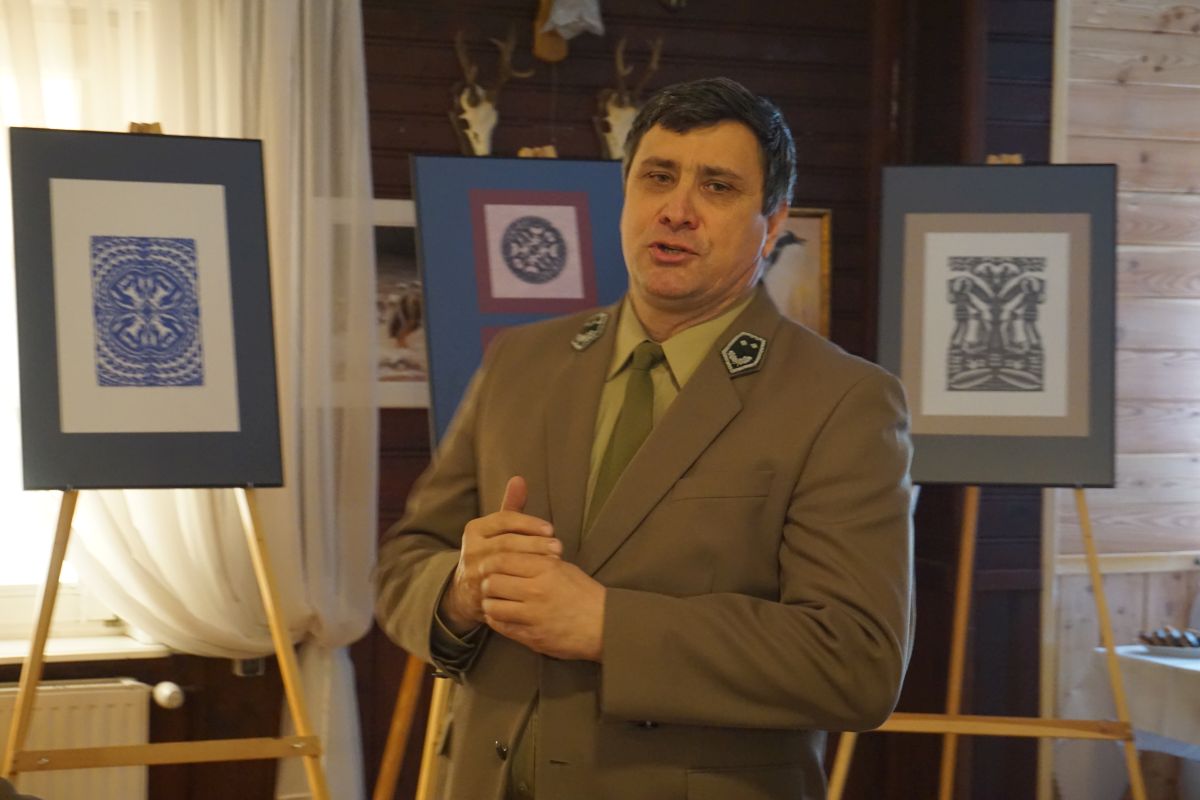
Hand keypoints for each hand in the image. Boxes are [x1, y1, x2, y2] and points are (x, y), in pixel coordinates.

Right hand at [440, 476, 560, 633]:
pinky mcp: (481, 594)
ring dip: (533, 563)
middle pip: (506, 543)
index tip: (551, 529)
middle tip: (558, 547)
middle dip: (535, 544)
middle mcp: (471, 549)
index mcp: (475, 529)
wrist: (466, 590)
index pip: (504, 520)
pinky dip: (525, 582)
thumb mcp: (497, 529)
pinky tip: (541, 580)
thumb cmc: (490, 551)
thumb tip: (519, 479)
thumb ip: (510, 506)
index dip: (529, 523)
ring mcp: (474, 573)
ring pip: (506, 565)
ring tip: (555, 561)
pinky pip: (505, 587)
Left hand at [481, 555, 605, 661]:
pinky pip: (501, 626)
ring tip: (496, 602)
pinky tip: (503, 616)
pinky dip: (497, 620)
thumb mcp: (564, 568)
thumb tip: (511, 555)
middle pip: (492, 583)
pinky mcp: (532, 636)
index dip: (490, 563)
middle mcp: (536, 590)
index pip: (502, 559)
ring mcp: (533, 615)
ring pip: (492, 606)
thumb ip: (537, 561)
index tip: (487, 566)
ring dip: (490, 604)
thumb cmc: (584, 594)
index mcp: (545, 568)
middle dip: (487, 584)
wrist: (604, 625)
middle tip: (490, 586)